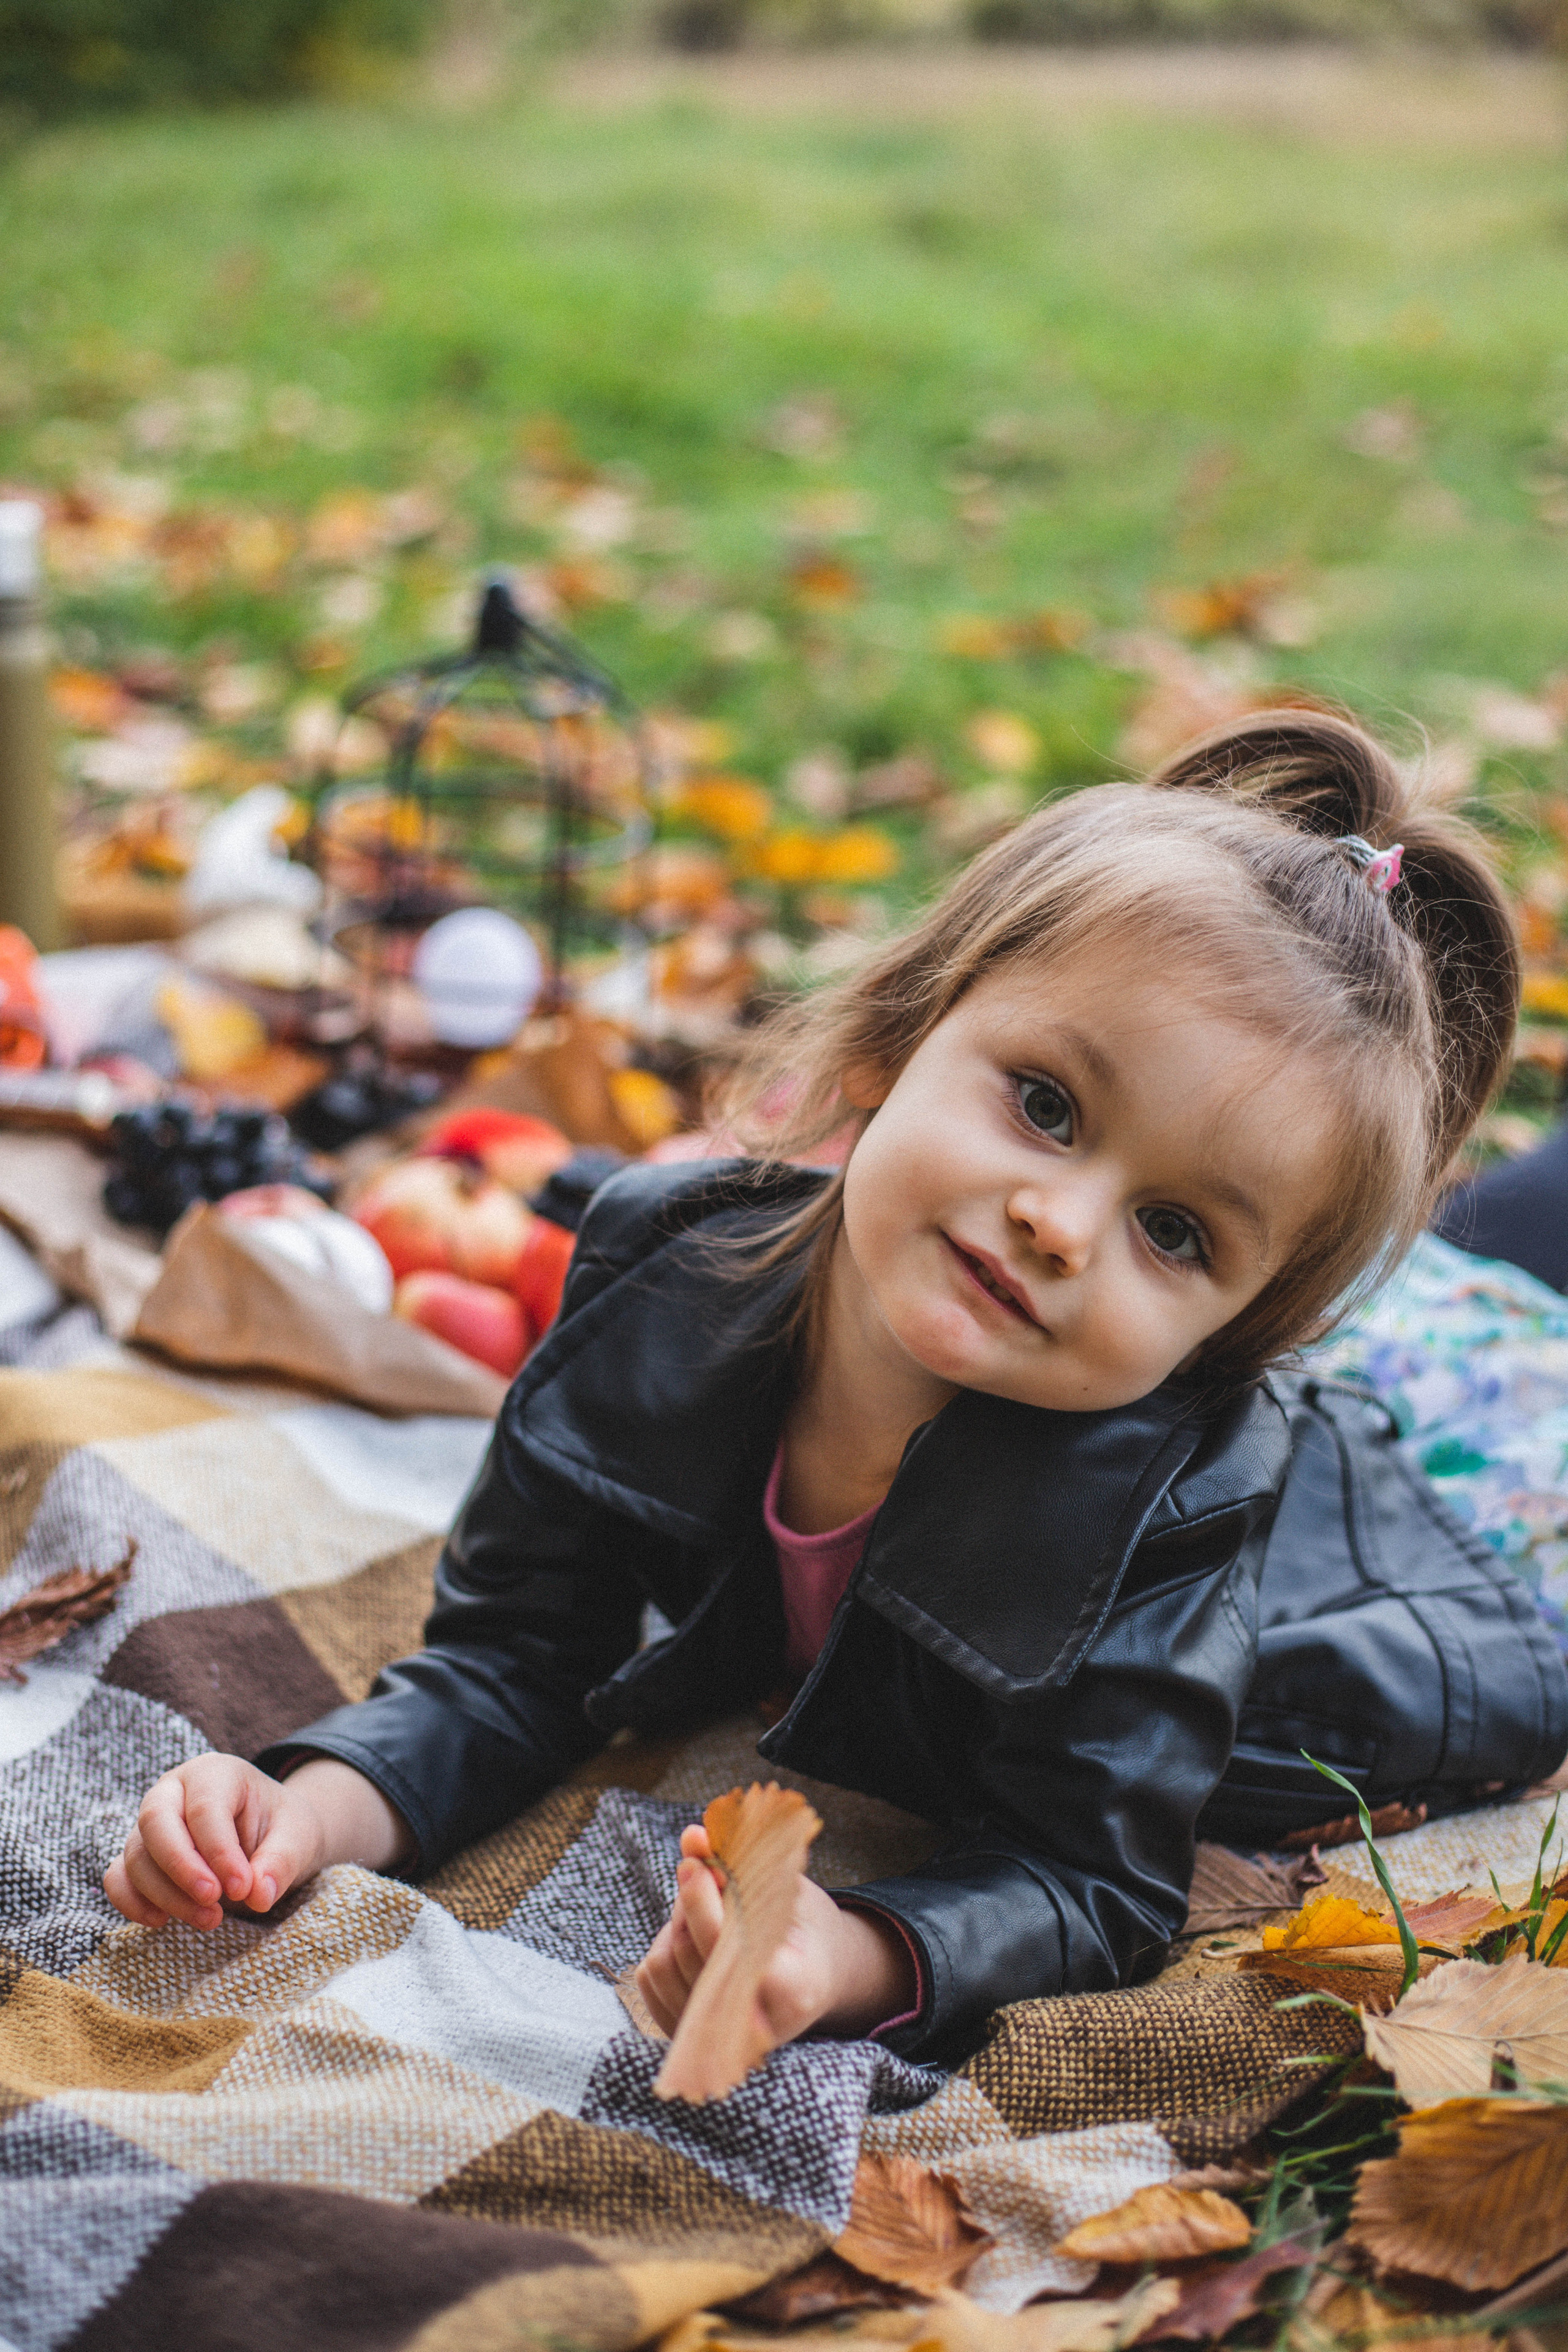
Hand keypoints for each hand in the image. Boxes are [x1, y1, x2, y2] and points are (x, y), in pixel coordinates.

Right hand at [104, 1754, 409, 1931]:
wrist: (268, 1835)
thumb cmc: (282, 1828)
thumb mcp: (299, 1836)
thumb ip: (282, 1862)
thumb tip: (259, 1895)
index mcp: (216, 1772)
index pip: (204, 1807)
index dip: (219, 1852)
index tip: (242, 1889)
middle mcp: (174, 1790)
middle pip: (156, 1821)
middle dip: (182, 1868)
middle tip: (213, 1904)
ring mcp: (150, 1822)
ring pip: (136, 1855)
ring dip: (167, 1895)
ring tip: (211, 1919)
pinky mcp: (138, 1854)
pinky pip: (118, 1877)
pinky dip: (132, 1902)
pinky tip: (163, 1922)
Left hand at [634, 1822, 915, 2050]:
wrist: (814, 1975)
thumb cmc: (804, 1926)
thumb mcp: (786, 1887)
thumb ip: (741, 1865)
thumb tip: (692, 1837)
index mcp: (793, 1990)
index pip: (726, 1950)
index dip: (703, 1903)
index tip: (695, 1863)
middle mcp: (754, 2028)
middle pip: (690, 1951)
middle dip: (689, 1901)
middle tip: (702, 1869)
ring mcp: (717, 2039)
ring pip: (663, 1964)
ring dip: (675, 1922)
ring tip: (705, 1905)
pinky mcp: (689, 2035)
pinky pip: (649, 1980)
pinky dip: (663, 1945)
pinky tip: (694, 1936)